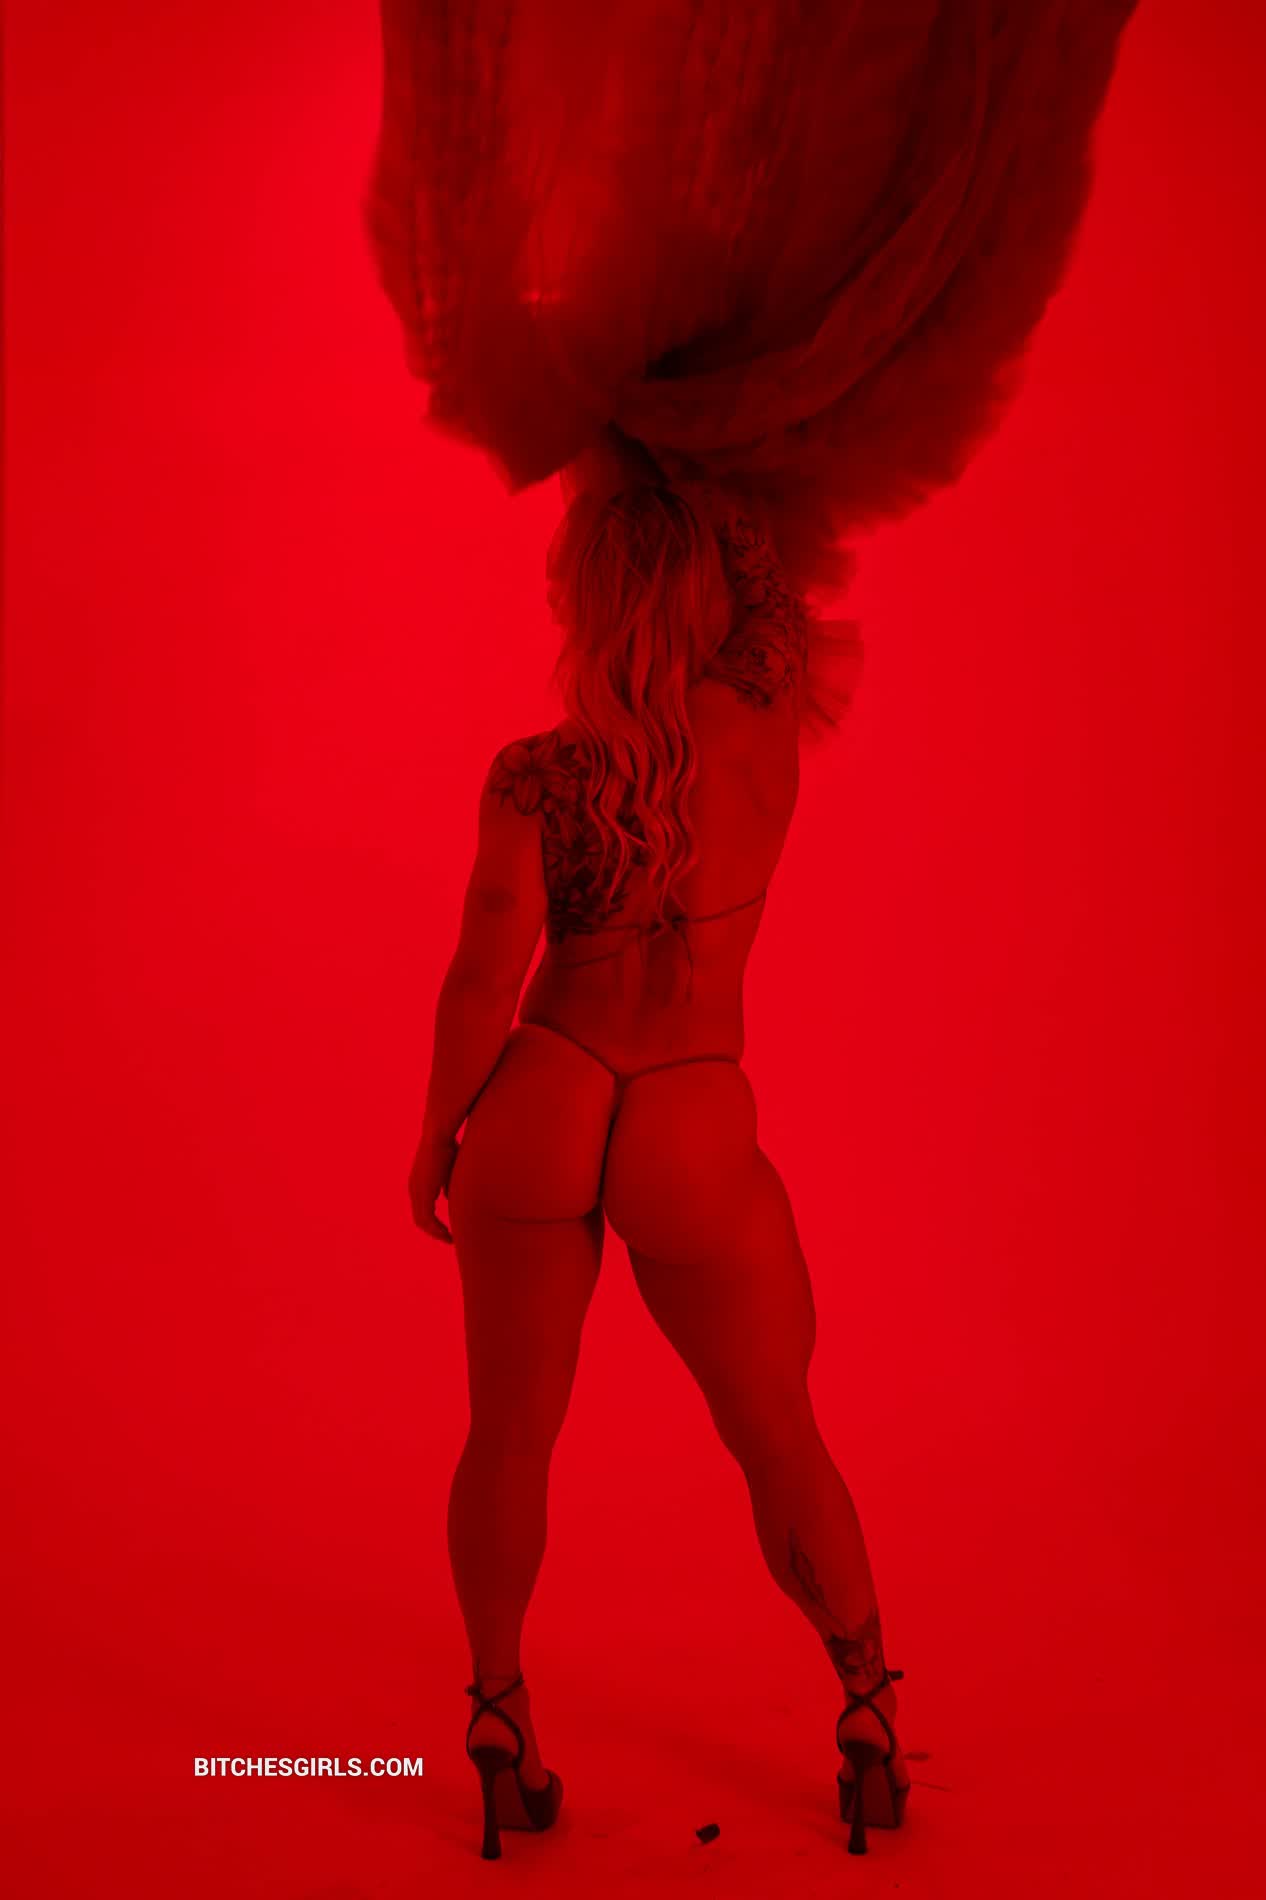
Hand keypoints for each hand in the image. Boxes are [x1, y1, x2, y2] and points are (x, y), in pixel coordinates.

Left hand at [408, 1127, 458, 1243]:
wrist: (439, 1134)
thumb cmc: (447, 1146)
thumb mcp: (448, 1169)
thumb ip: (446, 1184)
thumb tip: (448, 1197)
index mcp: (419, 1184)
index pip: (422, 1209)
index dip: (433, 1222)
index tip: (447, 1230)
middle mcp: (414, 1189)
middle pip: (420, 1218)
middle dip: (434, 1231)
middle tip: (449, 1239)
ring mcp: (416, 1191)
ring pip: (422, 1221)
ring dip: (436, 1232)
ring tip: (449, 1239)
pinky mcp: (422, 1192)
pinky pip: (427, 1218)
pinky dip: (436, 1229)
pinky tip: (448, 1233)